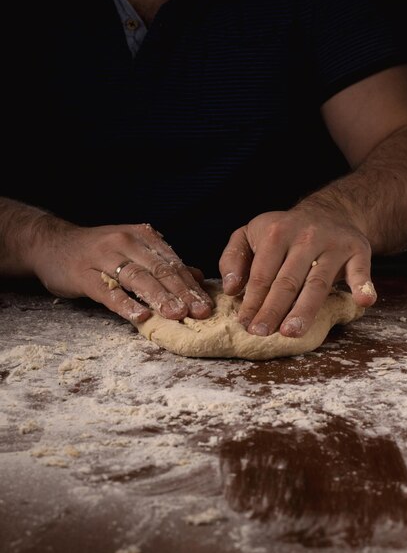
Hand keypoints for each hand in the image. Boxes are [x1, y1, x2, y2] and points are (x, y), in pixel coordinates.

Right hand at [31, 218, 212, 323]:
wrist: (53, 243)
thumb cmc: (98, 249)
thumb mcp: (133, 250)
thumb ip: (163, 263)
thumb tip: (197, 277)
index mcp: (141, 236)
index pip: (172, 262)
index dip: (191, 284)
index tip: (207, 304)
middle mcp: (125, 242)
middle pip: (159, 269)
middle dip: (182, 292)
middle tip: (200, 312)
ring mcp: (103, 257)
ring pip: (137, 278)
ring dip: (159, 297)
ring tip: (177, 314)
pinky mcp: (84, 275)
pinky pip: (107, 291)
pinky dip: (125, 304)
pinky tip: (140, 316)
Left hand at [219, 208, 376, 336]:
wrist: (330, 211)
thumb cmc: (283, 232)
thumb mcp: (250, 233)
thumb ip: (232, 258)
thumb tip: (230, 289)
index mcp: (275, 233)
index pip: (262, 274)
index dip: (252, 300)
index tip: (245, 324)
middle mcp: (305, 237)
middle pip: (287, 281)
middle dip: (273, 309)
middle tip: (262, 334)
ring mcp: (333, 244)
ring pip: (317, 283)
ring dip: (305, 309)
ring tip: (292, 332)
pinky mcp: (357, 251)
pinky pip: (362, 270)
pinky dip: (363, 285)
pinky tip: (363, 301)